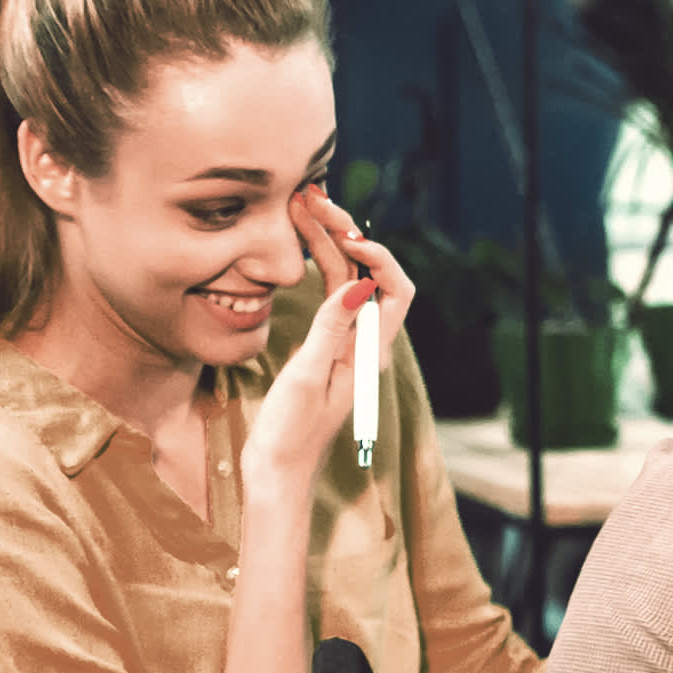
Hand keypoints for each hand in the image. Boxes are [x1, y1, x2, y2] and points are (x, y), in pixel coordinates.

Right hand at [247, 185, 411, 490]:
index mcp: (371, 352)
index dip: (378, 257)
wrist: (276, 474)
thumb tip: (357, 284)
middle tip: (313, 198)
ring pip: (346, 281)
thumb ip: (330, 330)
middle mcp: (365, 343)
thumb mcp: (307, 379)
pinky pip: (328, 297)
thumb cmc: (290, 435)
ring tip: (302, 206)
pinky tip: (299, 242)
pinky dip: (316, 266)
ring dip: (328, 243)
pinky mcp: (324, 347)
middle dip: (346, 235)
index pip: (396, 289)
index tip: (345, 236)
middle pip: (368, 276)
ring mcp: (345, 343)